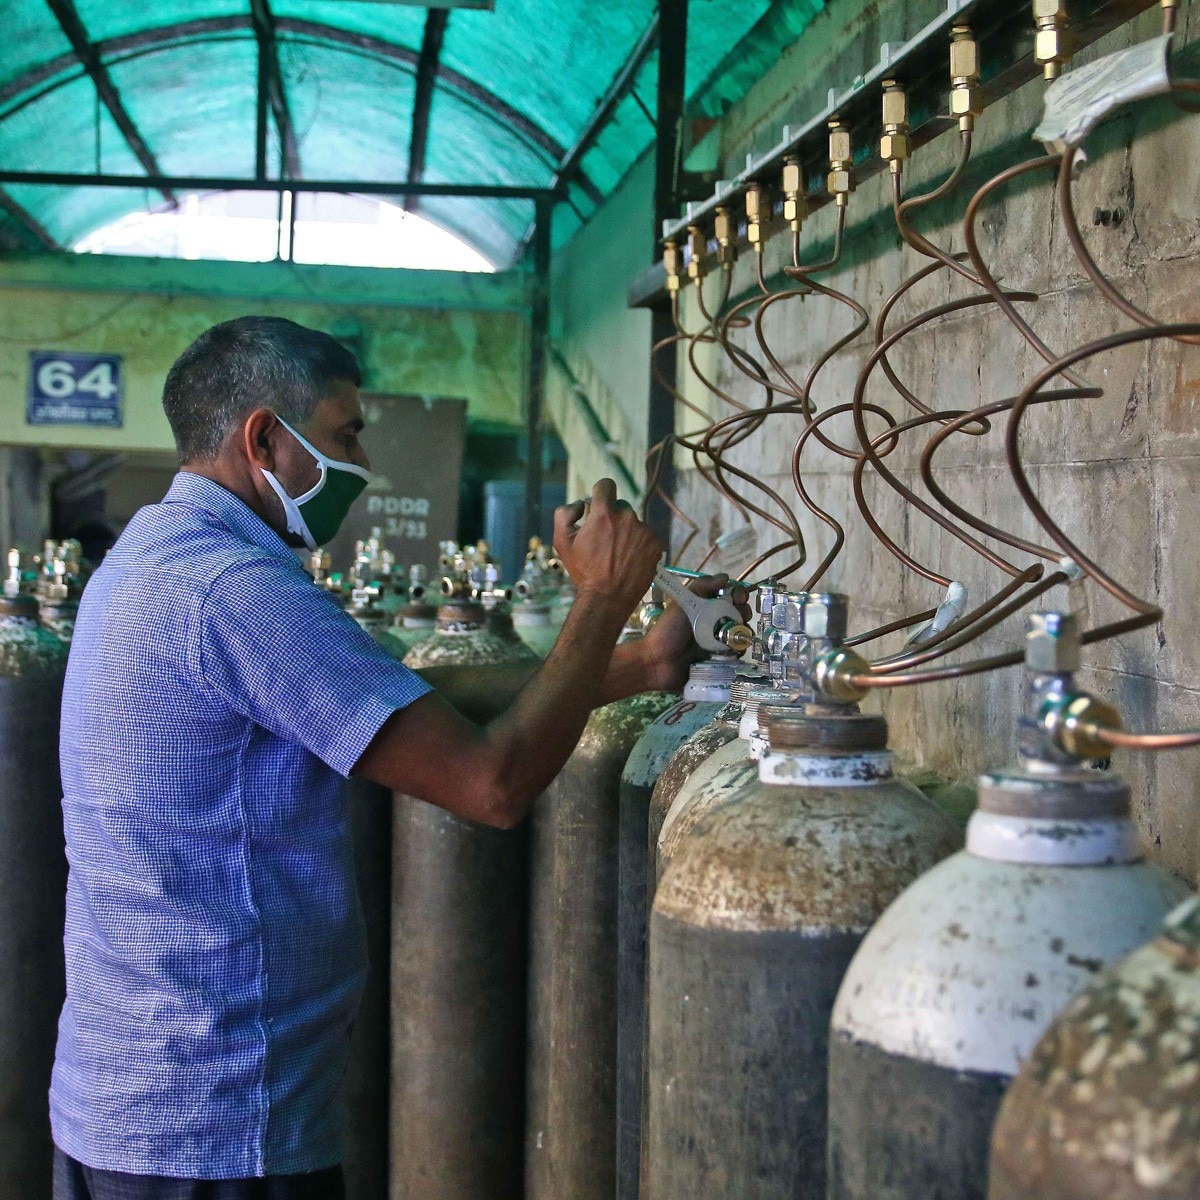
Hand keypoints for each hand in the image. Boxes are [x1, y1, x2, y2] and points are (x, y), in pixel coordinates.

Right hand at [553, 478, 662, 616]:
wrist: (608, 598)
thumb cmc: (583, 571)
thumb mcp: (562, 541)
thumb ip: (565, 513)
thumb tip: (580, 505)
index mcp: (604, 513)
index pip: (606, 485)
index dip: (600, 493)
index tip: (598, 503)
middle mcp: (627, 517)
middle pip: (620, 507)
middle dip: (612, 518)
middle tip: (605, 540)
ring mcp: (644, 530)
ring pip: (634, 523)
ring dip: (626, 533)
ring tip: (618, 555)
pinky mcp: (656, 544)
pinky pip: (646, 537)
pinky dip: (639, 545)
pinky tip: (630, 560)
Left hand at [641, 574, 750, 691]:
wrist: (658, 663)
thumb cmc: (668, 631)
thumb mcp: (682, 603)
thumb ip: (701, 587)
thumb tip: (725, 577)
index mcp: (705, 607)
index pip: (728, 595)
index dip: (738, 594)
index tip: (739, 598)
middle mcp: (713, 622)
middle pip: (738, 613)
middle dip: (743, 612)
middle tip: (740, 616)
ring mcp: (718, 641)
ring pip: (740, 632)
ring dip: (742, 631)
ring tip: (736, 634)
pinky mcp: (720, 659)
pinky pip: (737, 651)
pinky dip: (739, 648)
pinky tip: (734, 648)